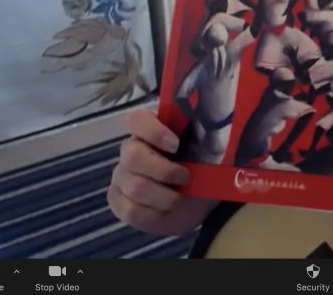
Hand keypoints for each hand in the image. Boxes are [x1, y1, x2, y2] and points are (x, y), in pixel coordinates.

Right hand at [106, 107, 217, 236]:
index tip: (175, 144)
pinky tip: (165, 210)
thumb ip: (207, 139)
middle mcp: (131, 150)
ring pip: (135, 187)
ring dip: (165, 196)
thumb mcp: (210, 152)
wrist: (197, 201)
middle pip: (133, 155)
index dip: (153, 130)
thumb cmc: (202, 168)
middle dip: (164, 170)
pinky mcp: (118, 201)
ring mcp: (122, 176)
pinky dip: (155, 213)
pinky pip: (131, 210)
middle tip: (186, 177)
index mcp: (152, 130)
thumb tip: (215, 137)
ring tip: (179, 198)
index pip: (137, 119)